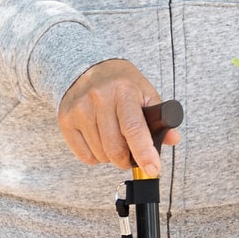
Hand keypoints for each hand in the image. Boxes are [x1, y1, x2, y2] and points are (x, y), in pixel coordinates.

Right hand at [57, 59, 179, 174]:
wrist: (88, 68)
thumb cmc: (122, 84)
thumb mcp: (145, 93)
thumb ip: (160, 118)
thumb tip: (173, 139)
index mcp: (124, 91)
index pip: (134, 128)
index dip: (144, 152)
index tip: (153, 169)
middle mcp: (99, 98)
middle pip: (115, 147)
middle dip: (128, 160)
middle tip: (133, 156)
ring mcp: (80, 109)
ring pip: (100, 154)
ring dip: (112, 158)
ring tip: (116, 142)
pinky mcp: (66, 119)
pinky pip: (84, 156)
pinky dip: (96, 157)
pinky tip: (100, 142)